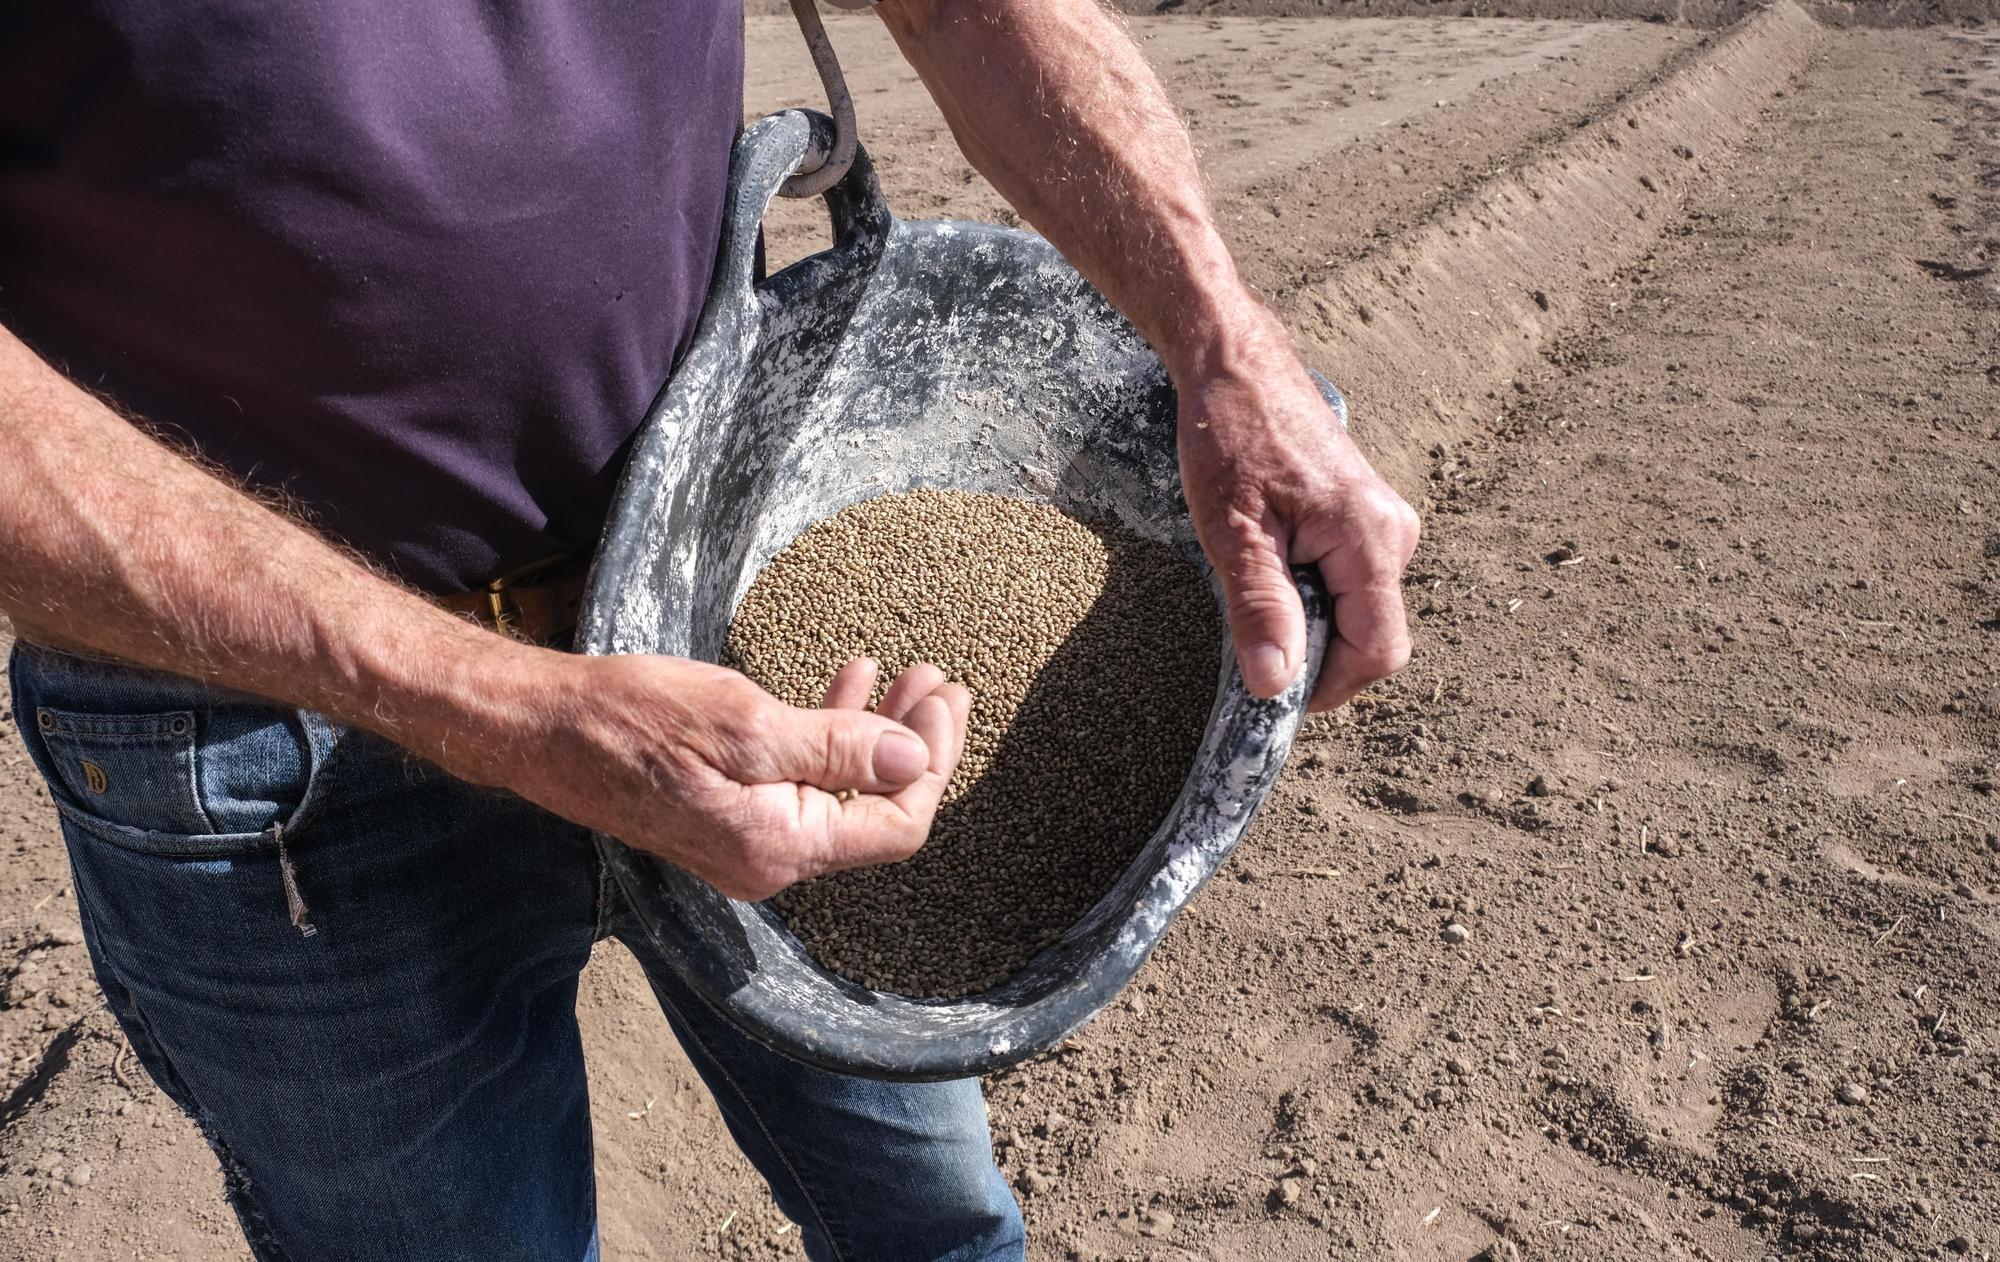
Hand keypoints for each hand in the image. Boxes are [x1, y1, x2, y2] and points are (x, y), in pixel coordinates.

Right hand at [496, 653, 968, 900]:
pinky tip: (851, 684)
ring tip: (908, 674)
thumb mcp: (743, 723)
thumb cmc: (630, 720)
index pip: (894, 824)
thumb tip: (912, 760)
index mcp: (779, 847)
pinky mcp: (729, 812)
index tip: (945, 700)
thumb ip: (833, 746)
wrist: (541, 729)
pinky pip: (802, 780)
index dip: (932, 763)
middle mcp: (769, 859)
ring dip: (879, 731)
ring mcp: (748, 839)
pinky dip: (833, 733)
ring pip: (842, 789)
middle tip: (942, 683)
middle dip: (917, 744)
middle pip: (875, 810)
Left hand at [1176, 316, 1420, 711]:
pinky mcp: (1364, 520)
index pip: (1378, 652)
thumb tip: (1275, 685)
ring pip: (1355, 612)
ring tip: (1253, 580)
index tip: (1271, 691)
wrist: (1236, 367)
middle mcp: (1394, 535)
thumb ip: (1261, 609)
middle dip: (1312, 652)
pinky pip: (1347, 584)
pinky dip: (1307, 594)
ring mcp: (1384, 526)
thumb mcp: (1233, 532)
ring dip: (1306, 620)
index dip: (1327, 686)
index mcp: (1373, 540)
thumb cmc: (1231, 438)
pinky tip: (1268, 562)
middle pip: (1368, 638)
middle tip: (1247, 632)